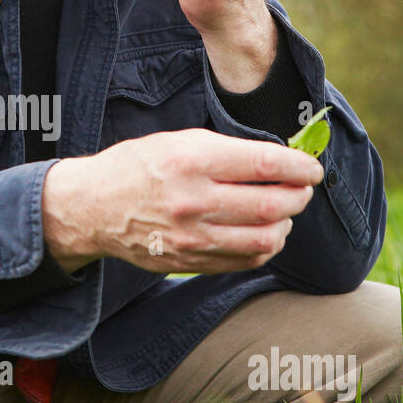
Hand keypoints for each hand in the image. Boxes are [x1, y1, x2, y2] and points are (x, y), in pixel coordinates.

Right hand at [42, 129, 324, 275]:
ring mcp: (191, 237)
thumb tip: (280, 160)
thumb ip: (227, 150)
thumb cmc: (137, 167)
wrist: (92, 208)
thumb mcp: (178, 141)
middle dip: (298, 196)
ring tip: (283, 212)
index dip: (299, 167)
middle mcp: (193, 200)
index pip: (264, 164)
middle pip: (271, 205)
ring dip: (285, 224)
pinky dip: (264, 246)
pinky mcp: (189, 261)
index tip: (311, 169)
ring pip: (265, 238)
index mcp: (191, 160)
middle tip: (301, 189)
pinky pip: (245, 259)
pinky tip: (263, 232)